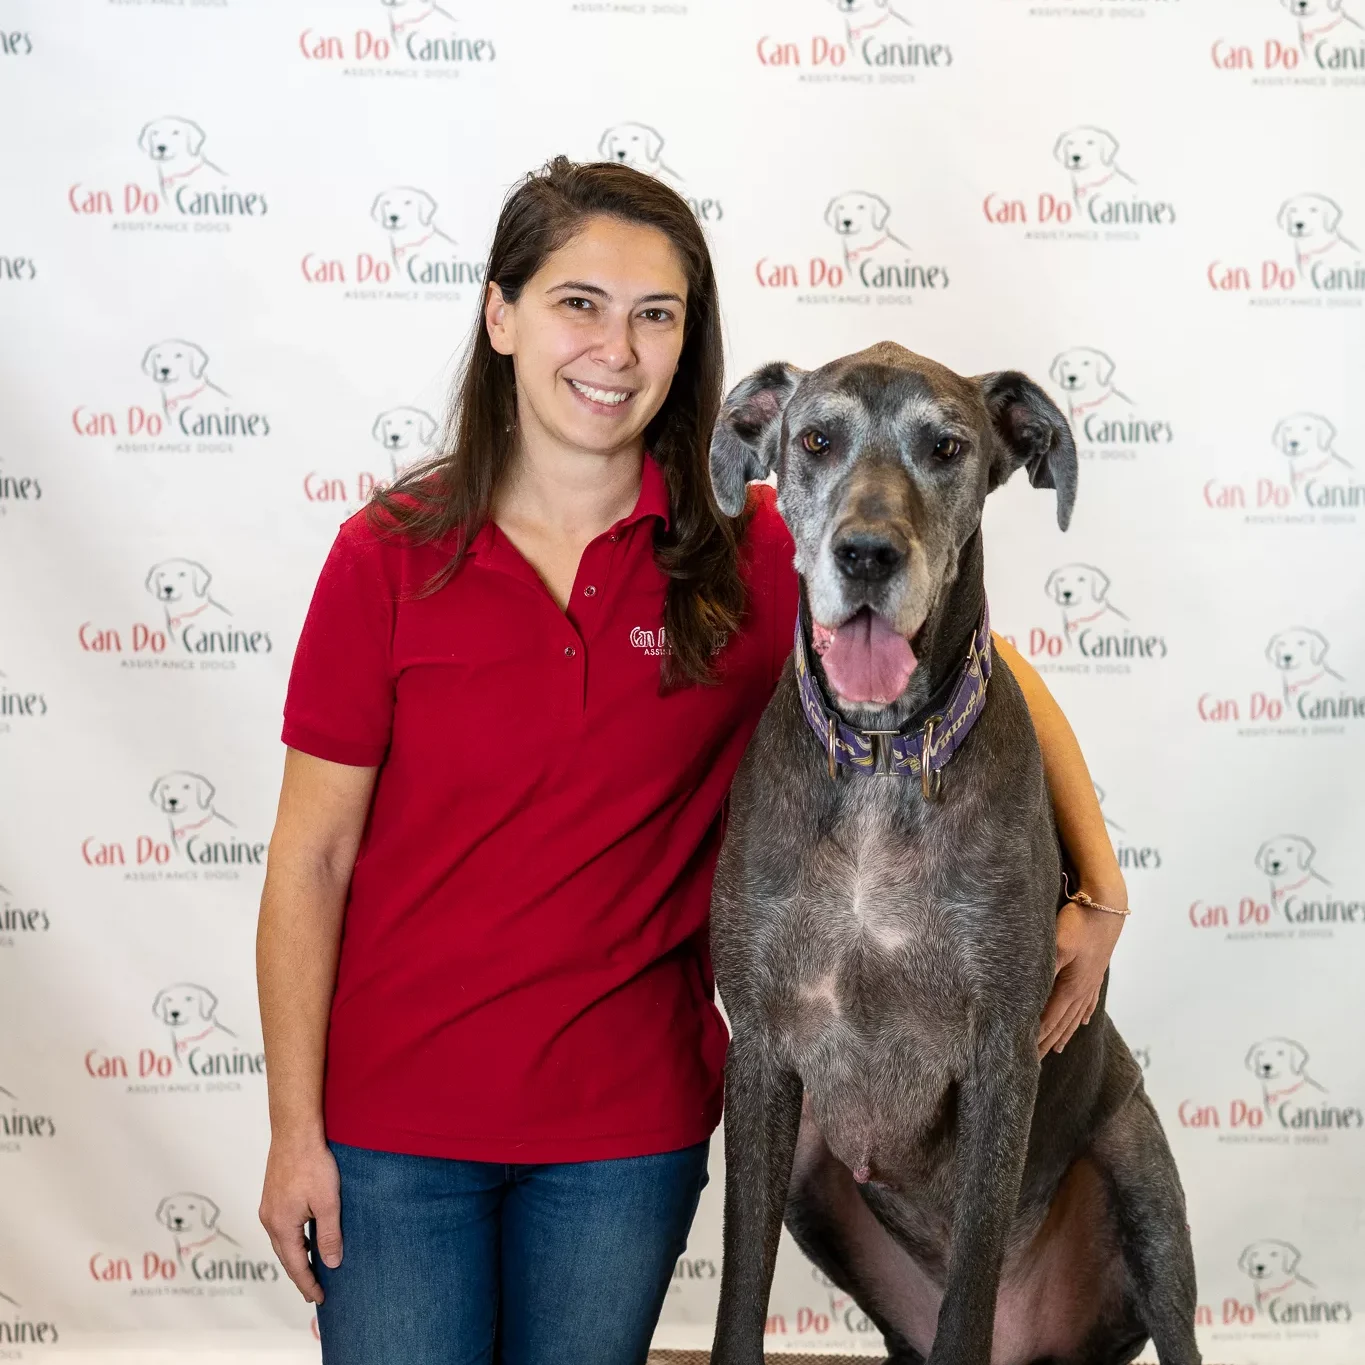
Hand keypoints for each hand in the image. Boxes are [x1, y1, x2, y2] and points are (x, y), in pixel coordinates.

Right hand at [259, 1134, 341, 1303]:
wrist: (295, 1131)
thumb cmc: (313, 1163)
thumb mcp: (328, 1202)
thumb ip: (329, 1234)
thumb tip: (331, 1263)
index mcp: (282, 1226)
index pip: (296, 1265)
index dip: (308, 1284)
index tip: (320, 1299)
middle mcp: (270, 1220)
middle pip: (286, 1257)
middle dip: (300, 1275)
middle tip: (315, 1291)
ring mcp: (268, 1207)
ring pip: (282, 1242)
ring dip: (296, 1256)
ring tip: (312, 1268)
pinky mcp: (272, 1195)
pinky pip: (281, 1227)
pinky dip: (293, 1239)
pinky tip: (305, 1237)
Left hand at [1037, 898, 1125, 1058]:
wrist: (1108, 904)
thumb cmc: (1079, 922)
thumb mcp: (1058, 944)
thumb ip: (1045, 969)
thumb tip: (1030, 991)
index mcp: (1071, 987)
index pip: (1049, 1020)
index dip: (1035, 1039)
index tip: (1023, 1057)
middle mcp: (1082, 989)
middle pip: (1061, 1022)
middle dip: (1046, 1042)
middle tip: (1032, 1062)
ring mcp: (1090, 981)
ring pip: (1074, 1015)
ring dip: (1063, 1033)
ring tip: (1054, 1049)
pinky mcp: (1094, 971)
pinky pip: (1087, 1000)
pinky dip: (1082, 1015)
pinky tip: (1083, 1021)